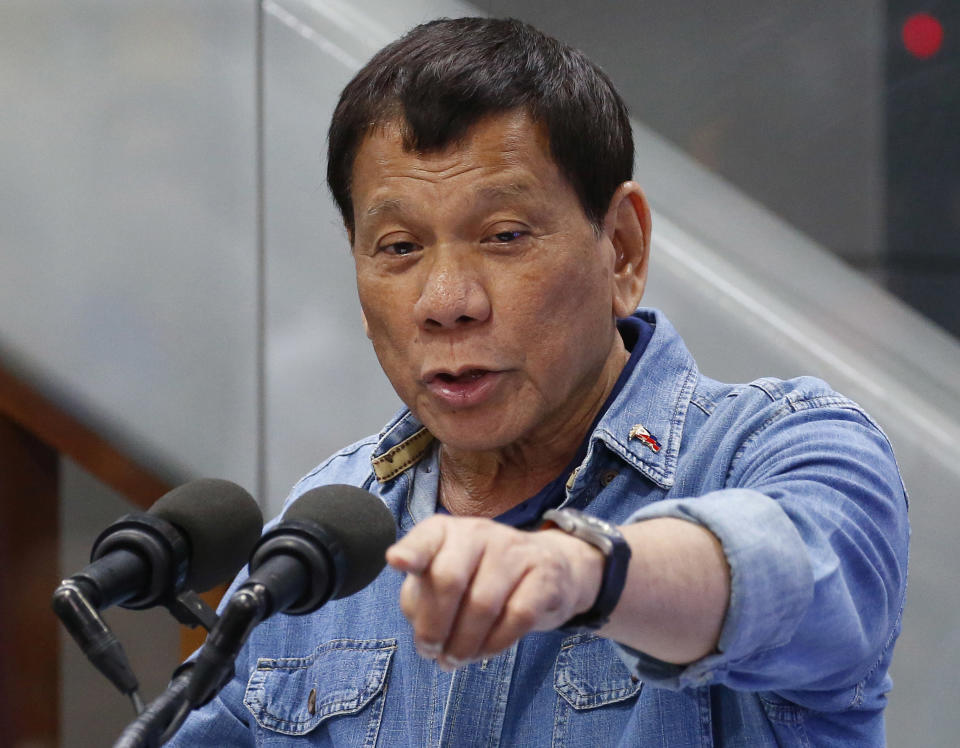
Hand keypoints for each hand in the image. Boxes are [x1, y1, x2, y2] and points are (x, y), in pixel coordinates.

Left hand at [386, 515, 603, 668]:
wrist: (547, 569)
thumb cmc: (480, 578)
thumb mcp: (444, 580)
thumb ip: (421, 598)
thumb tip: (421, 625)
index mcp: (448, 531)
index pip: (427, 537)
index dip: (412, 551)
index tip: (397, 562)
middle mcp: (480, 533)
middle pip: (449, 579)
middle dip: (434, 626)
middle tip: (431, 652)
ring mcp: (515, 550)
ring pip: (483, 604)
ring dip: (463, 644)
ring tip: (455, 659)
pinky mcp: (544, 575)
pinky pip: (517, 617)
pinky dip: (495, 644)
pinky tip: (484, 652)